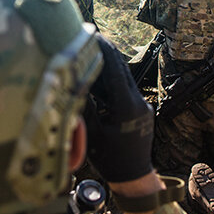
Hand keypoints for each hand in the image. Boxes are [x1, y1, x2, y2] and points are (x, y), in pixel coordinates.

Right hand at [83, 33, 153, 181]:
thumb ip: (84, 108)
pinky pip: (126, 91)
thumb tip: (71, 85)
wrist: (135, 177)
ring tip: (90, 56)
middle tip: (91, 38)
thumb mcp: (93, 134)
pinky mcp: (141, 110)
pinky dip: (112, 83)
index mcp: (126, 106)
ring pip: (123, 80)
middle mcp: (137, 102)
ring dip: (108, 68)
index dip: (103, 50)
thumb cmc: (111, 160)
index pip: (114, 70)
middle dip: (106, 53)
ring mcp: (142, 105)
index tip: (93, 36)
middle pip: (121, 70)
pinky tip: (98, 80)